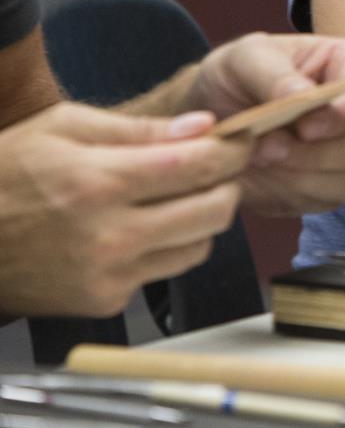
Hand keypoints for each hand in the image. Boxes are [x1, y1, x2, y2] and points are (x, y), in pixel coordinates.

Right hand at [0, 104, 243, 316]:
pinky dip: (166, 248)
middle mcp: (108, 234)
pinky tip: (139, 229)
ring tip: (175, 198)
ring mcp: (108, 273)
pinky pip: (165, 271)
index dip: (232, 150)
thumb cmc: (4, 173)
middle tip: (216, 169)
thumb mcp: (63, 128)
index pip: (200, 166)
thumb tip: (203, 127)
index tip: (239, 141)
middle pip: (215, 211)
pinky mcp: (104, 300)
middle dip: (227, 184)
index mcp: (98, 182)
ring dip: (201, 219)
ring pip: (200, 245)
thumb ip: (140, 129)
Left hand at [186, 33, 344, 217]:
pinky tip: (271, 173)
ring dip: (300, 174)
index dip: (342, 113)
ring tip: (261, 157)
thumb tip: (302, 96)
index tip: (304, 127)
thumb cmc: (240, 75)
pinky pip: (333, 198)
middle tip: (267, 148)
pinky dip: (295, 192)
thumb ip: (273, 75)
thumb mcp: (244, 60)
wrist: (222, 114)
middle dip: (315, 152)